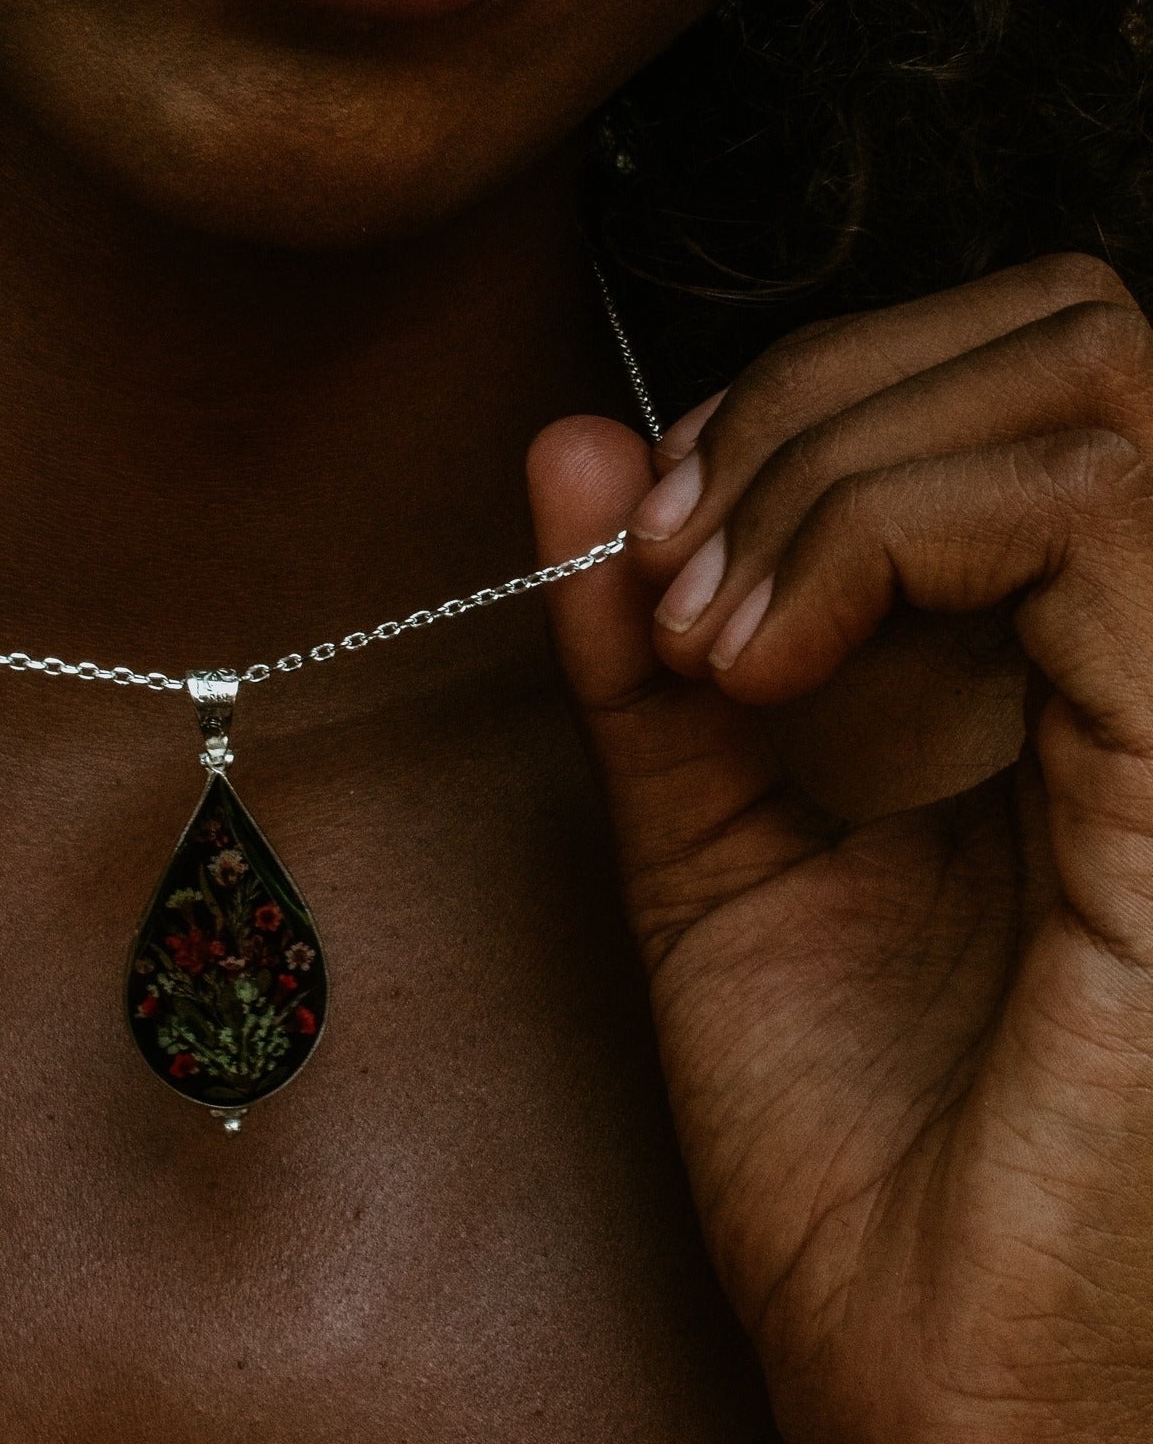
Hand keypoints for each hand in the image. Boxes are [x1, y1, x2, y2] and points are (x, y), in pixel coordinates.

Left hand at [530, 255, 1152, 1442]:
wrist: (925, 1381)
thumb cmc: (849, 1149)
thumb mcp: (710, 846)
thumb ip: (644, 654)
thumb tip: (568, 451)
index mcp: (1085, 676)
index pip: (1019, 371)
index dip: (809, 392)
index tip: (651, 530)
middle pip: (1068, 325)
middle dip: (819, 396)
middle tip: (678, 561)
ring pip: (1087, 379)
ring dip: (832, 463)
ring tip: (712, 634)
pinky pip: (1094, 517)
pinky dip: (879, 532)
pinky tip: (763, 663)